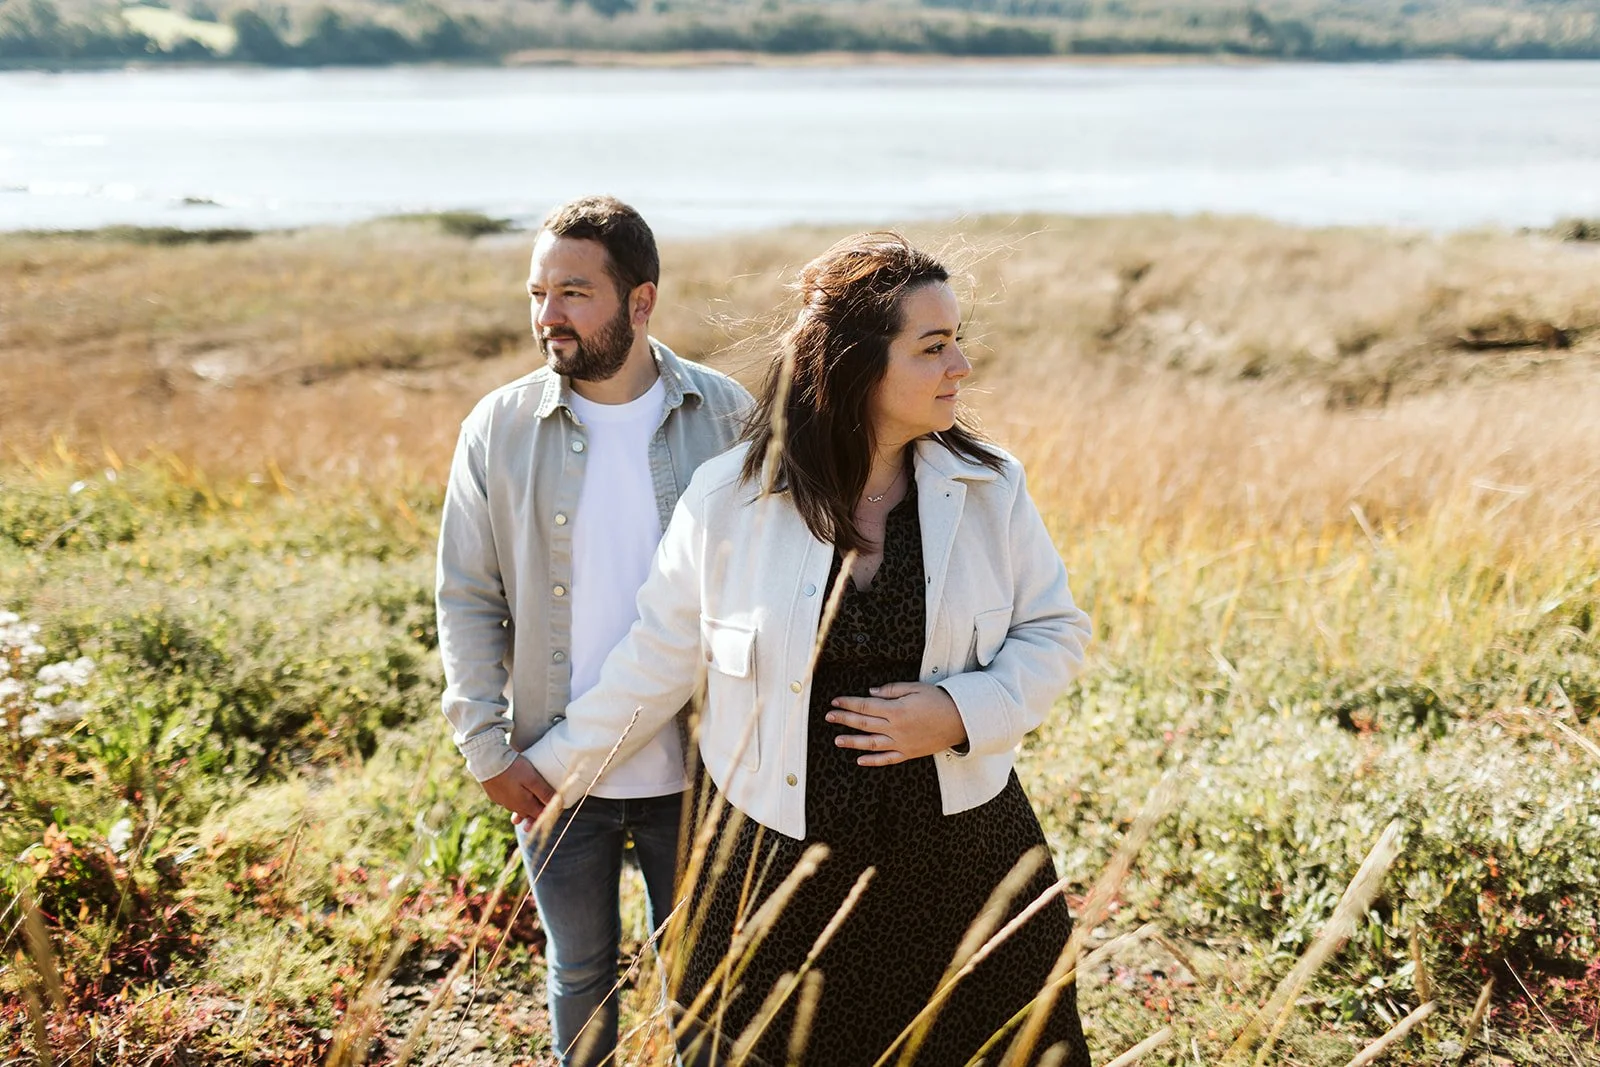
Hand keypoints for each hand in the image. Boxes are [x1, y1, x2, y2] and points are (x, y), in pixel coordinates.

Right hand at [481, 756, 555, 827]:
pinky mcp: (495, 795)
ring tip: (529, 810)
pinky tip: (515, 795)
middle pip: (528, 814)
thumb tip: (558, 805)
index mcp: (524, 805)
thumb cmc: (513, 768)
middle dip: (536, 815)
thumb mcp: (533, 779)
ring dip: (525, 809)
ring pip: (517, 808)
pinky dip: (514, 801)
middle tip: (545, 814)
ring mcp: (503, 801)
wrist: (487, 760)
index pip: (540, 815)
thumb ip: (544, 792)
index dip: (550, 813)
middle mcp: (513, 806)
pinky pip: (507, 801)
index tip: (557, 809)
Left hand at [825, 681, 967, 765]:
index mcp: (896, 710)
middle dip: (844, 719)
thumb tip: (871, 692)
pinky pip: (887, 759)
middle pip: (864, 723)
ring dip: (852, 742)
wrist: (961, 720)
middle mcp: (896, 728)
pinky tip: (860, 760)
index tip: (835, 701)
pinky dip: (873, 761)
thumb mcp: (915, 688)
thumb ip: (891, 690)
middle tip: (829, 717)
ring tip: (837, 740)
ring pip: (871, 743)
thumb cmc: (939, 700)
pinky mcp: (909, 753)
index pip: (865, 706)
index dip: (848, 703)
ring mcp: (902, 743)